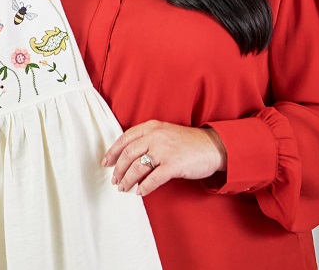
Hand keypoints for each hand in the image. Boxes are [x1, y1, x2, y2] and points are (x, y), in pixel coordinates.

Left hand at [101, 120, 226, 196]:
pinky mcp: (173, 165)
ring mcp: (164, 150)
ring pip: (137, 167)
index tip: (106, 163)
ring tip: (124, 188)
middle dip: (118, 169)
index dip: (112, 152)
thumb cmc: (188, 142)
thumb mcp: (165, 133)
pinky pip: (153, 178)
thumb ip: (147, 139)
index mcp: (151, 127)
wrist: (213, 146)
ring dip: (128, 180)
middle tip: (114, 180)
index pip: (124, 139)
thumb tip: (128, 156)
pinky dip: (144, 187)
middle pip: (127, 154)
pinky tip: (140, 192)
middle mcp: (155, 136)